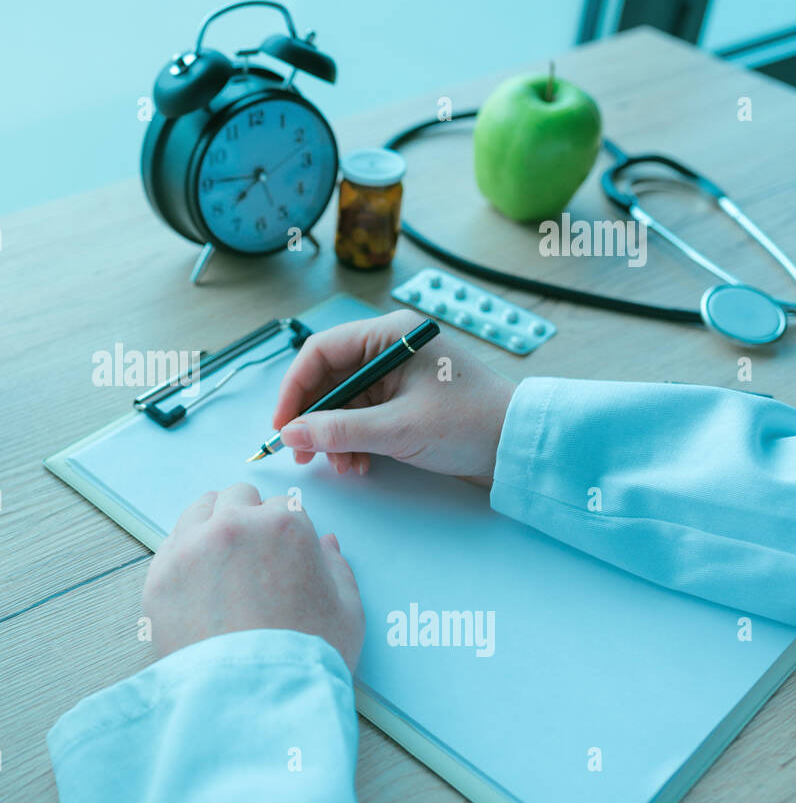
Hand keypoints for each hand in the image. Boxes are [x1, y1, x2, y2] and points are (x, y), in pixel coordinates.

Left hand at [142, 484, 363, 670]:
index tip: (279, 552)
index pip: (281, 505)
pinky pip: (169, 547)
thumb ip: (337, 568)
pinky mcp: (159, 577)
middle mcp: (233, 525)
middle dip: (247, 517)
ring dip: (211, 525)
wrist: (252, 700)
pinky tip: (197, 583)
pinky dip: (183, 556)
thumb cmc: (304, 659)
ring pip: (198, 511)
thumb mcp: (347, 612)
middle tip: (251, 554)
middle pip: (237, 497)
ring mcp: (190, 548)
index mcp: (284, 524)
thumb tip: (326, 544)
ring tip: (221, 562)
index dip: (283, 530)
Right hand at [272, 309, 515, 485]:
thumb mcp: (398, 430)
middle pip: (329, 378)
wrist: (518, 447)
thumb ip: (339, 431)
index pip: (320, 351)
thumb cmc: (469, 424)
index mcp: (390, 336)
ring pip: (343, 402)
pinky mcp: (403, 401)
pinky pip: (362, 417)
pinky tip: (360, 464)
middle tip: (302, 453)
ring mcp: (397, 376)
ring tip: (341, 466)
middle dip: (314, 419)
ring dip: (334, 436)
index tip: (283, 425)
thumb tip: (290, 434)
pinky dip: (354, 441)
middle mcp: (390, 349)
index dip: (294, 389)